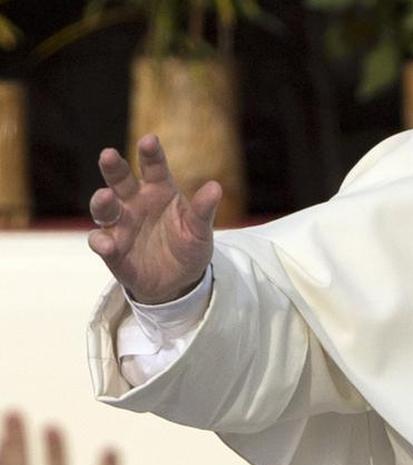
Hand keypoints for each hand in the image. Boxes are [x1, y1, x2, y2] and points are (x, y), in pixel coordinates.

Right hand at [88, 134, 218, 303]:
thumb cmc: (188, 246)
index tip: (150, 140)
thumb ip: (204, 210)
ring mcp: (120, 226)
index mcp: (158, 191)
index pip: (154, 168)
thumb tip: (215, 187)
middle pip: (120, 181)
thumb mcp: (200, 230)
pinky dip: (102, 243)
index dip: (151, 154)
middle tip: (109, 154)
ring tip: (106, 196)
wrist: (180, 281)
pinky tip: (107, 244)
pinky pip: (102, 244)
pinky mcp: (113, 251)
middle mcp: (134, 203)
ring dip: (102, 202)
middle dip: (113, 168)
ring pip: (104, 210)